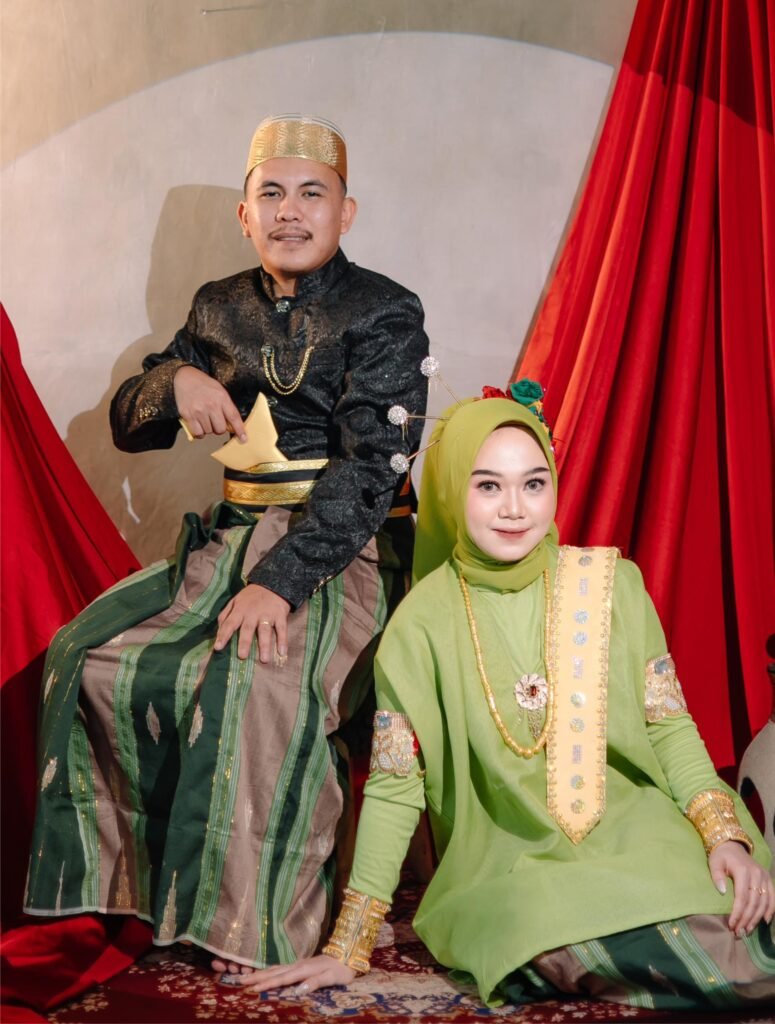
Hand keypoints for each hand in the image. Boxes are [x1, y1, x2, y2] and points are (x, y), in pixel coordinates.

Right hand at [173, 365, 246, 440]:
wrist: (186, 377)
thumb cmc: (205, 385)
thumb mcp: (220, 391)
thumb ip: (227, 407)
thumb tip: (232, 426)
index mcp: (222, 398)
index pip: (233, 417)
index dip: (239, 430)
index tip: (243, 439)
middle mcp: (211, 405)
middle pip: (220, 429)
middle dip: (220, 428)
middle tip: (215, 422)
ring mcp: (198, 411)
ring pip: (209, 432)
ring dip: (208, 429)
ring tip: (205, 419)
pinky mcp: (187, 415)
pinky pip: (197, 433)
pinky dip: (199, 433)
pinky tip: (199, 425)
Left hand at [214, 584, 290, 661]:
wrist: (273, 583)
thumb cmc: (250, 597)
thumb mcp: (235, 601)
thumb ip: (226, 615)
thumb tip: (218, 630)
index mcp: (240, 610)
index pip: (229, 624)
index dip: (223, 636)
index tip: (217, 648)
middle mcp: (253, 613)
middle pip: (248, 629)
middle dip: (245, 643)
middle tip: (242, 656)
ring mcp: (267, 614)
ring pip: (265, 631)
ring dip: (265, 646)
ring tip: (264, 660)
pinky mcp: (280, 615)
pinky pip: (282, 629)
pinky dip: (283, 641)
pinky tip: (282, 653)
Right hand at [235, 954, 356, 994]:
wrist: (349, 954)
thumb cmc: (342, 969)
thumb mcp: (332, 977)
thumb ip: (316, 982)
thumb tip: (299, 989)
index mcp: (304, 969)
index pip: (282, 978)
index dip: (267, 983)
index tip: (252, 988)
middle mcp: (299, 965)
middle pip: (274, 972)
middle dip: (257, 976)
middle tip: (240, 980)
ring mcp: (299, 964)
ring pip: (277, 969)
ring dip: (262, 973)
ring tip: (247, 975)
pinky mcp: (301, 964)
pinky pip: (282, 968)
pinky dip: (271, 971)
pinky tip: (267, 973)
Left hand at [708, 840, 774, 935]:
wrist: (733, 845)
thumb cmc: (721, 856)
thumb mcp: (714, 862)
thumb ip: (717, 876)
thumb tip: (723, 892)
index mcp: (743, 871)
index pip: (742, 897)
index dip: (738, 913)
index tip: (732, 924)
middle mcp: (757, 875)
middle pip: (754, 903)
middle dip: (746, 919)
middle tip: (739, 932)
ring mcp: (764, 877)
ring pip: (764, 902)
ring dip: (756, 918)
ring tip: (748, 930)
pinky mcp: (768, 878)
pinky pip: (772, 897)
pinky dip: (771, 910)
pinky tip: (765, 921)